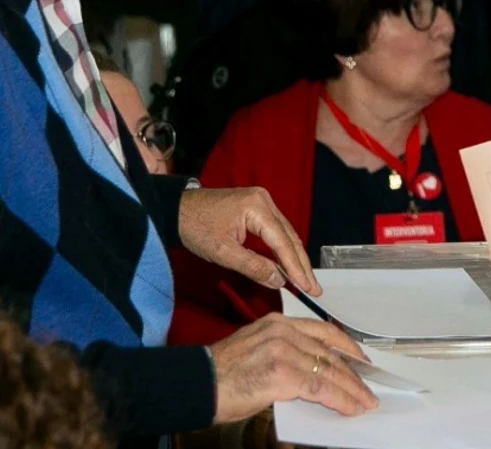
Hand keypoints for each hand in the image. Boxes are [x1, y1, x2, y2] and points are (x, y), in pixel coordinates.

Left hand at [178, 187, 321, 295]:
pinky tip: (288, 265)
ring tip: (305, 281)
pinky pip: (276, 231)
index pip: (283, 242)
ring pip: (285, 235)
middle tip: (313, 288)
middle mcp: (264, 201)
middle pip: (290, 237)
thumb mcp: (223, 252)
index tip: (308, 287)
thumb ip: (253, 267)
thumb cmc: (195, 227)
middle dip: (301, 264)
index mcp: (257, 207)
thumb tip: (279, 280)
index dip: (297, 267)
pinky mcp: (257, 208)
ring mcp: (262, 203)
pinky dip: (283, 249)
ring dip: (294, 258)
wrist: (177, 209)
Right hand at [207, 313, 376, 424]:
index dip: (345, 347)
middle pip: (330, 353)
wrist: (197, 385)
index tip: (360, 359)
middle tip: (367, 387)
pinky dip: (339, 400)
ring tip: (364, 401)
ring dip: (351, 390)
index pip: (322, 332)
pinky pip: (320, 389)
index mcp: (277, 323)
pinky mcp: (282, 374)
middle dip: (352, 373)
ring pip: (329, 371)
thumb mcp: (257, 349)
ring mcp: (284, 351)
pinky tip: (349, 407)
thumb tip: (312, 373)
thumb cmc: (220, 374)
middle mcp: (283, 331)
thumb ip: (286, 353)